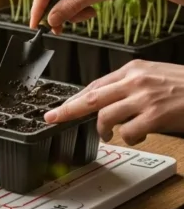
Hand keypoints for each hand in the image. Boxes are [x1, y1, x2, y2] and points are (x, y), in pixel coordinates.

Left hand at [44, 59, 183, 144]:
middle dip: (69, 110)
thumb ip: (132, 86)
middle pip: (91, 97)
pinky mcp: (155, 115)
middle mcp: (135, 81)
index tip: (60, 107)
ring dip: (104, 130)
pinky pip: (128, 132)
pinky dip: (129, 138)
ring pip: (106, 116)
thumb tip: (110, 101)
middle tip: (54, 118)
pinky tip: (138, 136)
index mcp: (133, 69)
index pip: (95, 84)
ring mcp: (144, 98)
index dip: (75, 98)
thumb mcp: (155, 76)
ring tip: (111, 135)